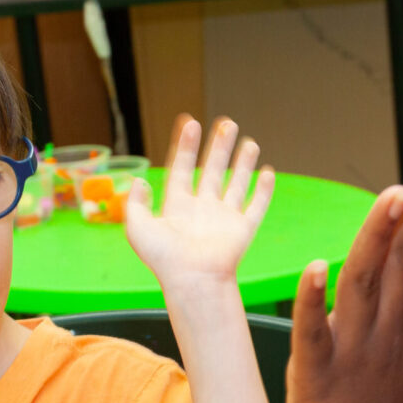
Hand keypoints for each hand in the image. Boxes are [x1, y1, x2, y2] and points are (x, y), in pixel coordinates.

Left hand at [125, 115, 273, 298]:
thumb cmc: (164, 259)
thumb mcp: (137, 227)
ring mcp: (224, 219)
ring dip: (242, 163)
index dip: (184, 145)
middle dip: (219, 147)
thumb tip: (139, 180)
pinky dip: (263, 189)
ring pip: (236, 184)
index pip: (181, 168)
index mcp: (177, 207)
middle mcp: (202, 209)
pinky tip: (268, 172)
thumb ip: (135, 203)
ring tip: (249, 142)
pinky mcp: (243, 230)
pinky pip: (256, 206)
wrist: (193, 280)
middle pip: (212, 170)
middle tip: (227, 123)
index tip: (190, 122)